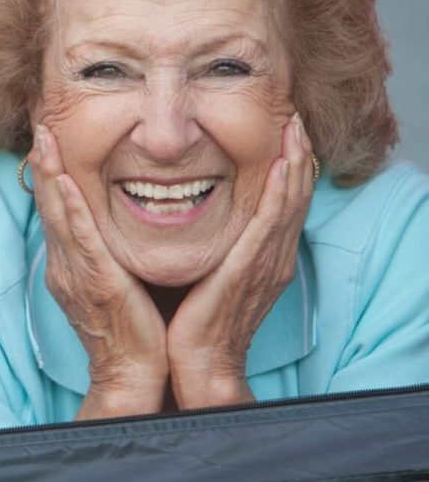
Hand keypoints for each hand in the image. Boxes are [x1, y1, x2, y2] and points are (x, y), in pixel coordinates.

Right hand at [29, 126, 167, 415]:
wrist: (134, 376)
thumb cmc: (137, 333)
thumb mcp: (119, 284)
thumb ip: (114, 255)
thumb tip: (124, 228)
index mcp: (72, 264)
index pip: (59, 208)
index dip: (52, 172)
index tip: (51, 137)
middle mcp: (66, 264)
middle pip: (49, 203)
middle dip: (43, 162)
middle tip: (42, 122)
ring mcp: (75, 272)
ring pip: (58, 212)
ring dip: (50, 173)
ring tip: (45, 137)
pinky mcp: (94, 281)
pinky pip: (78, 237)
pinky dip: (70, 206)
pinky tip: (65, 180)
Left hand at [167, 114, 313, 406]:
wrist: (197, 364)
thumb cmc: (193, 322)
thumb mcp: (205, 274)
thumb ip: (208, 247)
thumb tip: (184, 217)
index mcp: (260, 258)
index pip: (281, 203)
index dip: (286, 167)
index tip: (282, 131)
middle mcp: (271, 258)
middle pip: (293, 196)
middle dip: (297, 155)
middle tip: (294, 117)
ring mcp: (266, 264)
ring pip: (289, 203)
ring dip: (294, 162)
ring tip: (293, 127)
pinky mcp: (251, 270)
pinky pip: (272, 223)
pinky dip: (281, 192)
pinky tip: (282, 165)